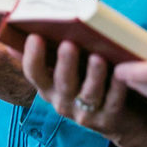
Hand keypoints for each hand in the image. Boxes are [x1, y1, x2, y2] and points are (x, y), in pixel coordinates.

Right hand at [23, 36, 146, 146]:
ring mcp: (86, 114)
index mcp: (50, 87)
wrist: (121, 119)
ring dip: (93, 75)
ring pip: (89, 94)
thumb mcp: (69, 69)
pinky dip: (117, 88)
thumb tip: (25, 27)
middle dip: (65, 63)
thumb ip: (51, 52)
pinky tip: (121, 74)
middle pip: (62, 83)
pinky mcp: (108, 119)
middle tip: (68, 44)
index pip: (34, 74)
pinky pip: (113, 102)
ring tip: (98, 57)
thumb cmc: (90, 81)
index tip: (34, 36)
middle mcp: (63, 102)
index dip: (32, 57)